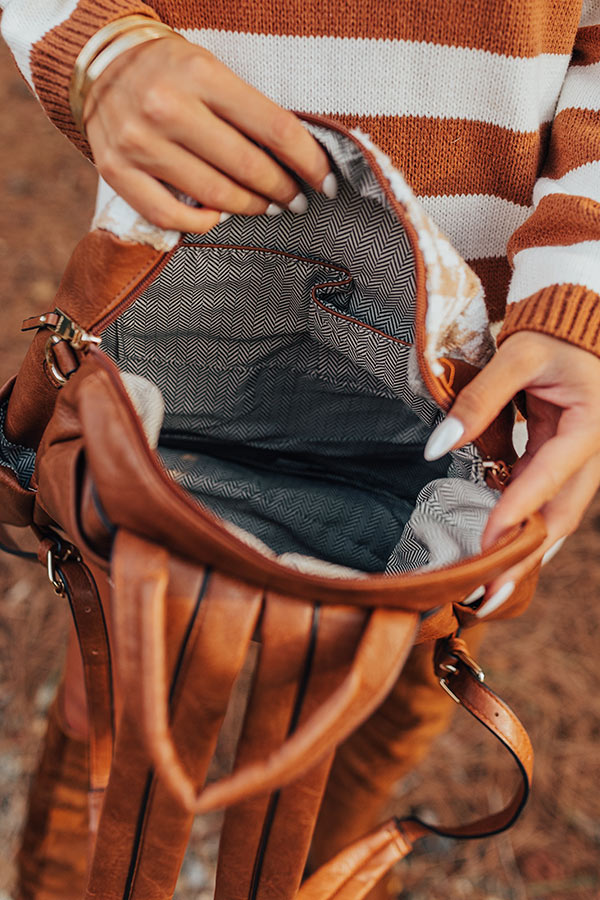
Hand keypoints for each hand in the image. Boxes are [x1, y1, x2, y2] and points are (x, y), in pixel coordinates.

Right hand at [83, 35, 334, 232]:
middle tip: (297, 200)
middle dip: (282, 189)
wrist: (98, 65)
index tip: (327, 182)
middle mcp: (167, 107)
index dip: (309, 161)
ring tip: (266, 207)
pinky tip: (219, 216)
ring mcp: (138, 143)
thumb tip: (296, 161)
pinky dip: (203, 222)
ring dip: (250, 207)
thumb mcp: (209, 70)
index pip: (272, 127)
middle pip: (247, 166)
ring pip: (214, 195)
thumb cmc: (168, 71)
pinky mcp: (117, 171)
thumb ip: (246, 109)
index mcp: (200, 74)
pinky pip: (171, 216)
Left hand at [425, 332, 599, 613]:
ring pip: (556, 516)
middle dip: (527, 557)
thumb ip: (480, 399)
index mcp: (590, 426)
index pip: (550, 476)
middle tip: (490, 595)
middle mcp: (591, 453)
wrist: (579, 324)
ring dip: (526, 552)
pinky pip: (544, 501)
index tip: (487, 543)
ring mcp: (578, 461)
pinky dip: (522, 527)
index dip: (518, 510)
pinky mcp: (561, 462)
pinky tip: (498, 549)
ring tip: (492, 588)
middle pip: (561, 514)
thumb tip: (438, 445)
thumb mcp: (518, 356)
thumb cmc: (553, 336)